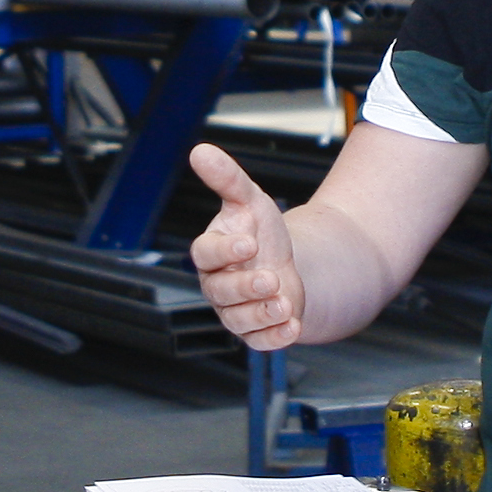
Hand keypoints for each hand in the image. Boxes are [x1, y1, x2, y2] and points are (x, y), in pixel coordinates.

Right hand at [186, 144, 304, 350]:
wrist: (288, 265)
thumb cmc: (261, 232)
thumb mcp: (250, 201)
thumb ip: (226, 178)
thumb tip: (200, 150)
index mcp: (211, 252)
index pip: (205, 253)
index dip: (224, 250)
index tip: (248, 243)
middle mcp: (218, 284)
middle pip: (221, 291)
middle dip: (245, 287)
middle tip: (270, 279)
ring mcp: (234, 310)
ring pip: (238, 319)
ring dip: (262, 313)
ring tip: (285, 303)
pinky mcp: (254, 331)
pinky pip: (258, 340)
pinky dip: (275, 338)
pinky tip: (292, 326)